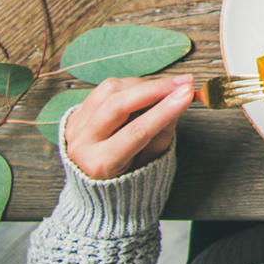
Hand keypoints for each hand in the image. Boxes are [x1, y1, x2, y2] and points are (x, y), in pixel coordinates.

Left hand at [61, 74, 188, 178]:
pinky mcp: (76, 113)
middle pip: (118, 104)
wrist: (93, 180)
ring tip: (166, 89)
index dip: (164, 110)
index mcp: (100, 164)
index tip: (187, 94)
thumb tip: (179, 100)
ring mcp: (75, 126)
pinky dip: (130, 85)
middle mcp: (82, 144)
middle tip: (184, 83)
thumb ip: (163, 131)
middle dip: (155, 89)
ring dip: (143, 84)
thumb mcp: (150, 160)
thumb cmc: (128, 172)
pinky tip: (146, 91)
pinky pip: (104, 89)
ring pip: (110, 90)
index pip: (136, 131)